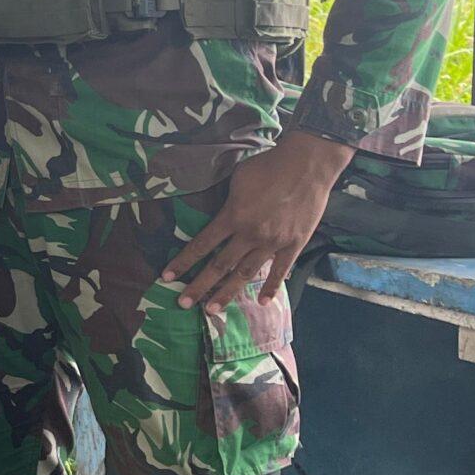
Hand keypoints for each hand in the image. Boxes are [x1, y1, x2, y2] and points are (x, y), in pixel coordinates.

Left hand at [162, 129, 353, 310]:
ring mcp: (273, 242)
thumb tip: (218, 218)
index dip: (183, 262)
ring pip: (245, 274)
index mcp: (232, 216)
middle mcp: (250, 234)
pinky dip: (271, 288)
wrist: (307, 164)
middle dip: (199, 287)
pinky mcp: (294, 244)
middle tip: (183, 303)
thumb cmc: (268, 166)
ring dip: (227, 293)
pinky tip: (261, 302)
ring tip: (212, 310)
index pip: (201, 245)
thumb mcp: (236, 180)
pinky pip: (280, 271)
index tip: (166, 276)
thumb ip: (227, 204)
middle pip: (220, 266)